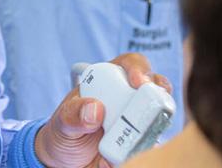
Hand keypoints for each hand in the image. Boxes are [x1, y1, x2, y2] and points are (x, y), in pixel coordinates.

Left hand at [34, 53, 173, 167]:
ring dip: (151, 128)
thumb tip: (95, 109)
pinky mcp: (140, 142)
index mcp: (109, 82)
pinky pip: (151, 144)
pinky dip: (140, 152)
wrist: (65, 161)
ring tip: (130, 143)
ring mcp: (137, 120)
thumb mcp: (62, 121)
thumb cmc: (65, 131)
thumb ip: (73, 113)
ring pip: (159, 116)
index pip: (130, 64)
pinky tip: (116, 159)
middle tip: (150, 112)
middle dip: (157, 97)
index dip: (138, 69)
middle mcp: (128, 97)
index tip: (139, 82)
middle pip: (154, 88)